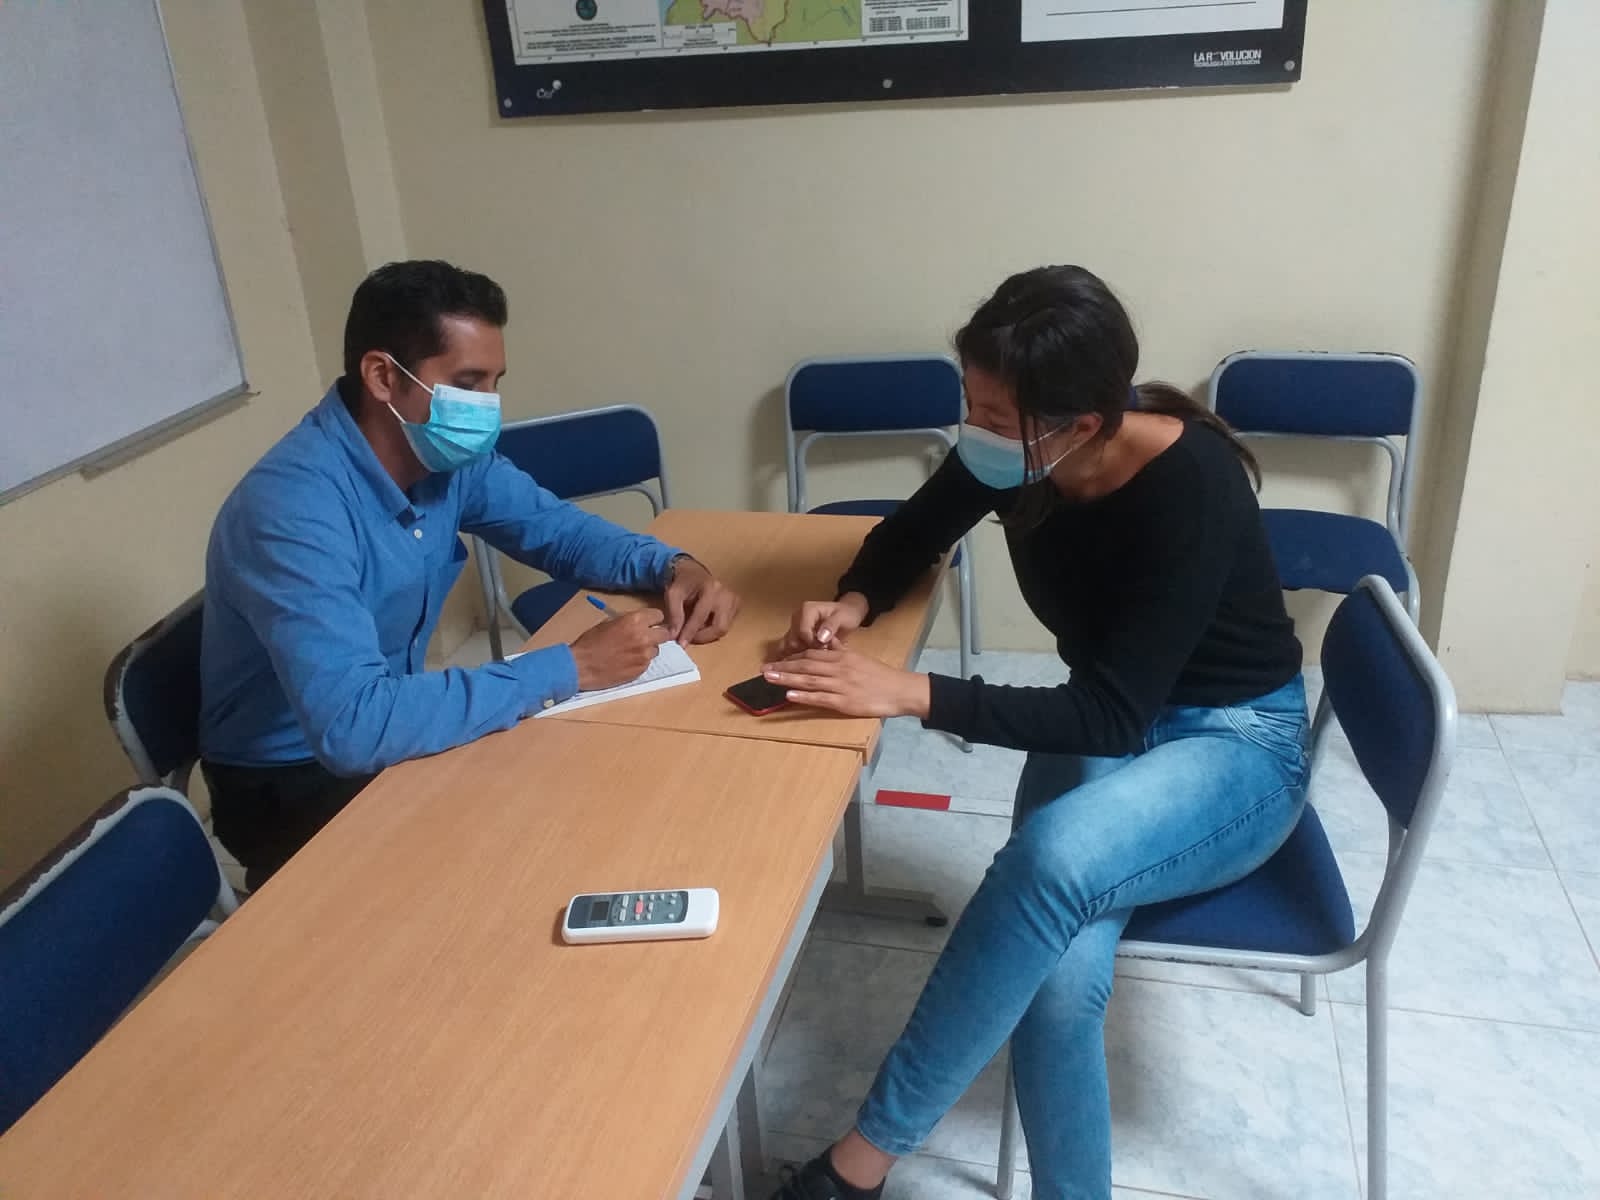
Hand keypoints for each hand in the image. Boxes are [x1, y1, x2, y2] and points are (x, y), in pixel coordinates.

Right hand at [570, 608, 670, 689]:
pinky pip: (647, 663)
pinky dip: (640, 661)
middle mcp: (644, 637)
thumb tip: (639, 622)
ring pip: (656, 649)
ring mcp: (644, 655)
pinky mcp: (641, 670)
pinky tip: (626, 661)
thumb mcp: (608, 623)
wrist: (581, 666)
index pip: (659, 615)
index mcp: (635, 621)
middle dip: (657, 634)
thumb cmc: (590, 643)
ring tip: (631, 651)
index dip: (654, 619)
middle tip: (647, 636)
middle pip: (665, 633)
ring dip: (648, 649)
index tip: (650, 622)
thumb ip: (628, 621)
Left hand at [662, 557, 739, 644]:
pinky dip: (713, 629)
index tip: (681, 644)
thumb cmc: (683, 583)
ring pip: (724, 628)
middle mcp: (726, 595)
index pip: (701, 617)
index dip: (690, 633)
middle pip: (720, 627)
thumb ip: (674, 615)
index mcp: (711, 588)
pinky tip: (703, 624)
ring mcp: (734, 600)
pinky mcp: (737, 606)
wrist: (694, 572)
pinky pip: (726, 625)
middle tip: (689, 639)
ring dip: (707, 634)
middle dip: (703, 637)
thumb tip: (674, 635)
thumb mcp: (673, 595)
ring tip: (693, 629)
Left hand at [762, 647, 930, 718]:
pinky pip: (820, 698)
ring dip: (787, 679)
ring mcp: (841, 686)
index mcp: (842, 657)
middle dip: (783, 667)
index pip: (811, 654)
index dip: (792, 658)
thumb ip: (842, 649)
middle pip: (806, 665)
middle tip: (764, 669)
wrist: (900, 690)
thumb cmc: (880, 675)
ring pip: (809, 681)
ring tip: (769, 679)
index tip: (776, 660)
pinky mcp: (845, 702)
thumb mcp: (859, 657)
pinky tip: (789, 695)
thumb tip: (828, 641)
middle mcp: (839, 669)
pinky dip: (804, 696)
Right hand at [778, 592, 869, 657]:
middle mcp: (796, 619)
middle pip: (792, 641)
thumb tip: (821, 637)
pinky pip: (789, 651)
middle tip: (821, 654)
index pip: (802, 632)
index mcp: (806, 610)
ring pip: (788, 648)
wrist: (845, 615)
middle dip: (805, 652)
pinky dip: (796, 659)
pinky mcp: (794, 639)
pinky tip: (806, 665)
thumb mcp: (842, 617)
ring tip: (815, 660)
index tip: (825, 648)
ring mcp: (793, 629)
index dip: (813, 644)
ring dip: (800, 657)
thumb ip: (831, 625)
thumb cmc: (844, 614)